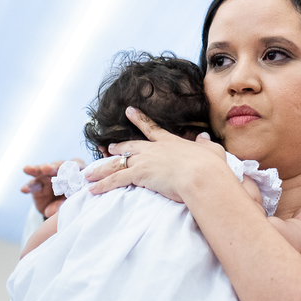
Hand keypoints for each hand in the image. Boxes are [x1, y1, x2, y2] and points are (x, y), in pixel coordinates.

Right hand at [20, 159, 82, 217]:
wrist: (61, 209)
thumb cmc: (73, 200)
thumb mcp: (74, 202)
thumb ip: (68, 203)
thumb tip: (59, 208)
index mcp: (76, 171)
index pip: (76, 165)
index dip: (74, 166)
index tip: (69, 169)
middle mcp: (60, 171)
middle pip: (56, 165)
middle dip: (51, 167)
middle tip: (46, 168)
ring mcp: (47, 177)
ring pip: (41, 171)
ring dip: (35, 170)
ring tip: (27, 169)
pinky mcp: (37, 186)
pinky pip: (32, 186)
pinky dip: (28, 187)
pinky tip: (24, 189)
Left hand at [85, 108, 228, 202]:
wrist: (201, 175)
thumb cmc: (210, 166)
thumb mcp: (211, 150)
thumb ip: (205, 143)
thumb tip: (204, 137)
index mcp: (170, 142)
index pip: (151, 129)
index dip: (139, 119)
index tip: (129, 111)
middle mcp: (154, 149)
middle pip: (129, 146)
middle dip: (116, 147)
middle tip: (106, 147)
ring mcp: (144, 161)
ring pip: (117, 164)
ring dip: (101, 169)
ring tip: (89, 174)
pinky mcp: (139, 175)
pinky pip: (116, 180)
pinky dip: (103, 185)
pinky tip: (92, 189)